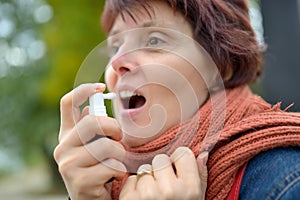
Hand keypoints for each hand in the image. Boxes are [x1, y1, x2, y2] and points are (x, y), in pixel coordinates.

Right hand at [53, 83, 126, 199]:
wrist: (92, 198)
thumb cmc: (98, 167)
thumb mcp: (94, 145)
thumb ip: (93, 129)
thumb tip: (90, 109)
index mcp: (67, 134)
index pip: (68, 103)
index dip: (84, 90)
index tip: (101, 87)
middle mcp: (62, 147)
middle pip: (92, 122)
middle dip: (114, 128)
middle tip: (119, 138)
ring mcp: (68, 164)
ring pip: (107, 146)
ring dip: (120, 154)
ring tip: (116, 162)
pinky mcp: (79, 181)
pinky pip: (112, 166)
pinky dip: (120, 170)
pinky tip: (113, 176)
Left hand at [119, 147, 207, 199]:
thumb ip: (200, 176)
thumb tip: (203, 153)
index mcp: (190, 189)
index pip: (182, 153)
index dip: (178, 162)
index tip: (177, 172)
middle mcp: (169, 190)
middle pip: (161, 159)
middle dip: (161, 171)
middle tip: (164, 188)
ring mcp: (147, 195)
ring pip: (145, 169)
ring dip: (147, 181)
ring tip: (153, 198)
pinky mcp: (129, 199)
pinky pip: (131, 179)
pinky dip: (134, 189)